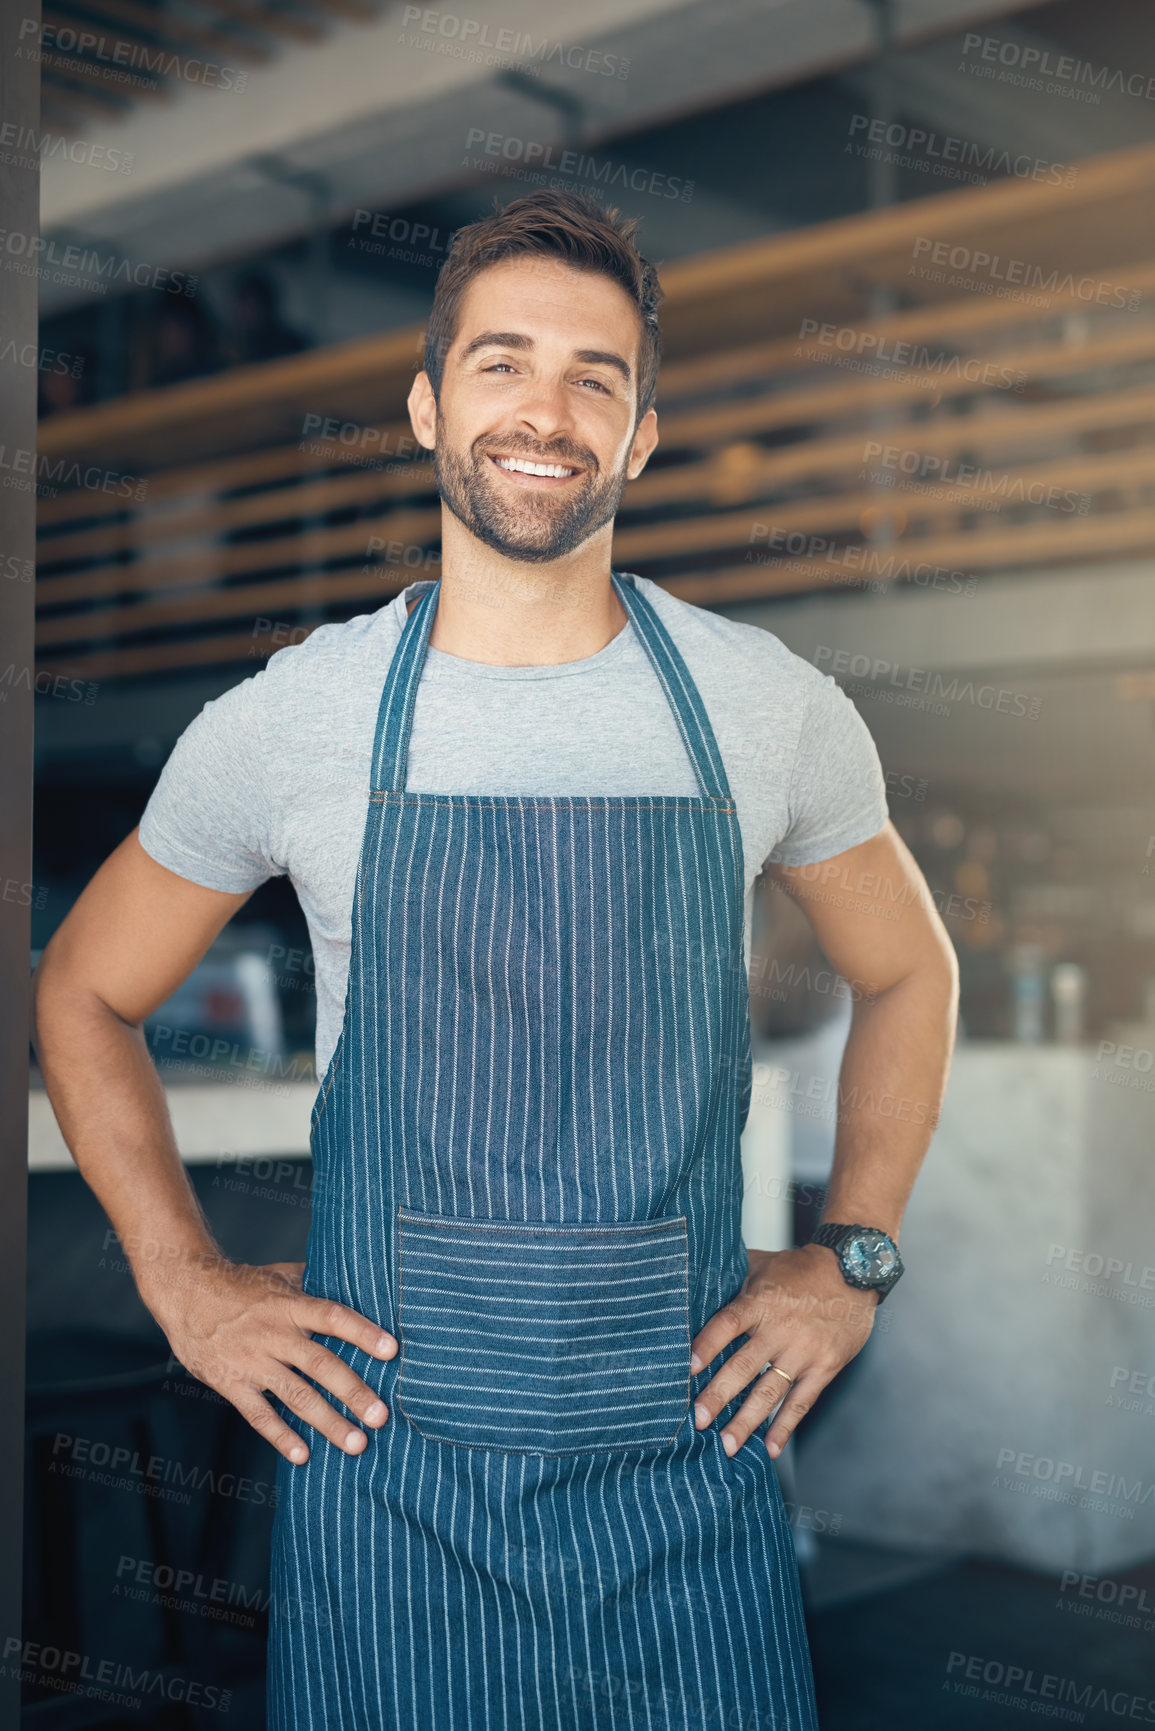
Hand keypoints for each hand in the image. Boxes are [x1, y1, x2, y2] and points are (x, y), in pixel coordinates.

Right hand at [144, 1256, 396, 1464]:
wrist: (184, 1292)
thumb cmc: (238, 1283)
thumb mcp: (278, 1274)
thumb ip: (314, 1281)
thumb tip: (355, 1277)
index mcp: (289, 1305)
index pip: (332, 1317)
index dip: (362, 1333)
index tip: (392, 1350)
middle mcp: (273, 1334)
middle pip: (320, 1365)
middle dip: (353, 1392)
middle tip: (381, 1417)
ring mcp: (252, 1361)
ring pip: (295, 1396)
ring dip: (327, 1422)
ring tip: (356, 1443)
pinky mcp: (230, 1383)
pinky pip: (258, 1415)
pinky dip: (280, 1436)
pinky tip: (303, 1455)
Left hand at [689, 1244, 877, 1458]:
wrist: (853, 1272)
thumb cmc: (801, 1269)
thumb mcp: (763, 1264)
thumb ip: (732, 1278)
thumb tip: (693, 1279)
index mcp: (760, 1302)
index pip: (727, 1324)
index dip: (706, 1346)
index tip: (688, 1369)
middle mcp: (780, 1329)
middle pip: (743, 1366)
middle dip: (718, 1395)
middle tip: (697, 1420)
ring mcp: (803, 1351)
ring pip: (770, 1391)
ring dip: (747, 1421)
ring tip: (727, 1446)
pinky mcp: (825, 1367)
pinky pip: (802, 1401)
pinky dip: (786, 1426)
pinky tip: (770, 1448)